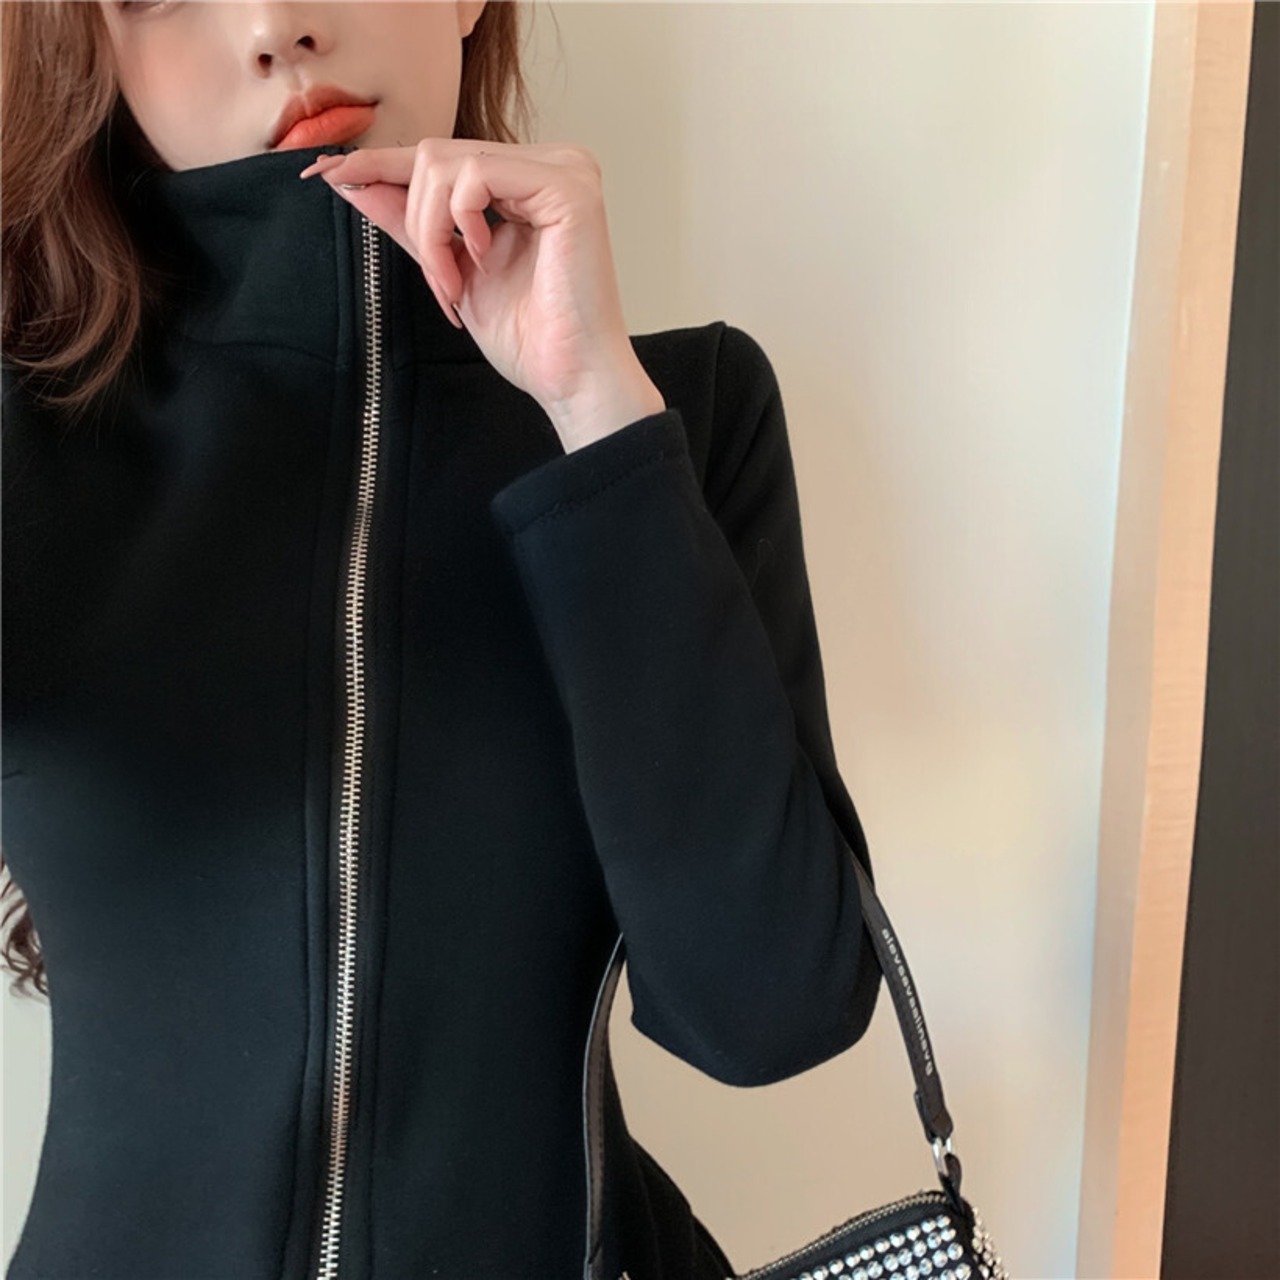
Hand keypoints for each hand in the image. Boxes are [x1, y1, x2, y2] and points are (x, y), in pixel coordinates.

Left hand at [299, 139, 664, 450]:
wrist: (570, 379)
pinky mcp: (568, 187)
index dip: (379, 165)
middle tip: (440, 284)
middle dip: (416, 223)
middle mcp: (552, 163)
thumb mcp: (452, 270)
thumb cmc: (530, 338)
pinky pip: (475, 175)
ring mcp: (565, 169)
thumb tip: (349, 179)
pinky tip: (481, 259)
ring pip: (446, 162)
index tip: (323, 174)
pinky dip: (458, 222)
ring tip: (456, 282)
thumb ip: (411, 224)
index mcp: (529, 180)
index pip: (441, 158)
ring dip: (432, 230)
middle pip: (434, 155)